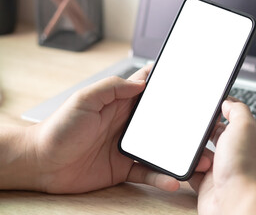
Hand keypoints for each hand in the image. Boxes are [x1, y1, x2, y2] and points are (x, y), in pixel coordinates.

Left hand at [0, 65, 210, 193]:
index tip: (191, 85)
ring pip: (161, 148)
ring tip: (199, 158)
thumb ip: (112, 88)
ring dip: (180, 153)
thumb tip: (142, 82)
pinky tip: (172, 180)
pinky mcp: (124, 167)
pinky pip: (147, 172)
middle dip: (185, 124)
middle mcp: (128, 124)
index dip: (168, 86)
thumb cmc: (59, 128)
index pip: (149, 90)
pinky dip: (161, 177)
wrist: (42, 163)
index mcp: (120, 103)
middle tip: (206, 128)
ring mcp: (128, 146)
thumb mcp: (84, 100)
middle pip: (163, 121)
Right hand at [189, 99, 255, 214]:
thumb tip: (228, 102)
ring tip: (195, 151)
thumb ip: (238, 110)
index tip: (209, 103)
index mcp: (247, 138)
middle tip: (194, 126)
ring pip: (200, 152)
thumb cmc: (243, 169)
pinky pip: (192, 170)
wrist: (234, 204)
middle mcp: (235, 154)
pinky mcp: (206, 182)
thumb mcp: (244, 127)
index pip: (234, 118)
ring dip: (194, 150)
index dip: (222, 110)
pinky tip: (188, 164)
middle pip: (214, 135)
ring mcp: (220, 169)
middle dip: (203, 131)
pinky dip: (188, 167)